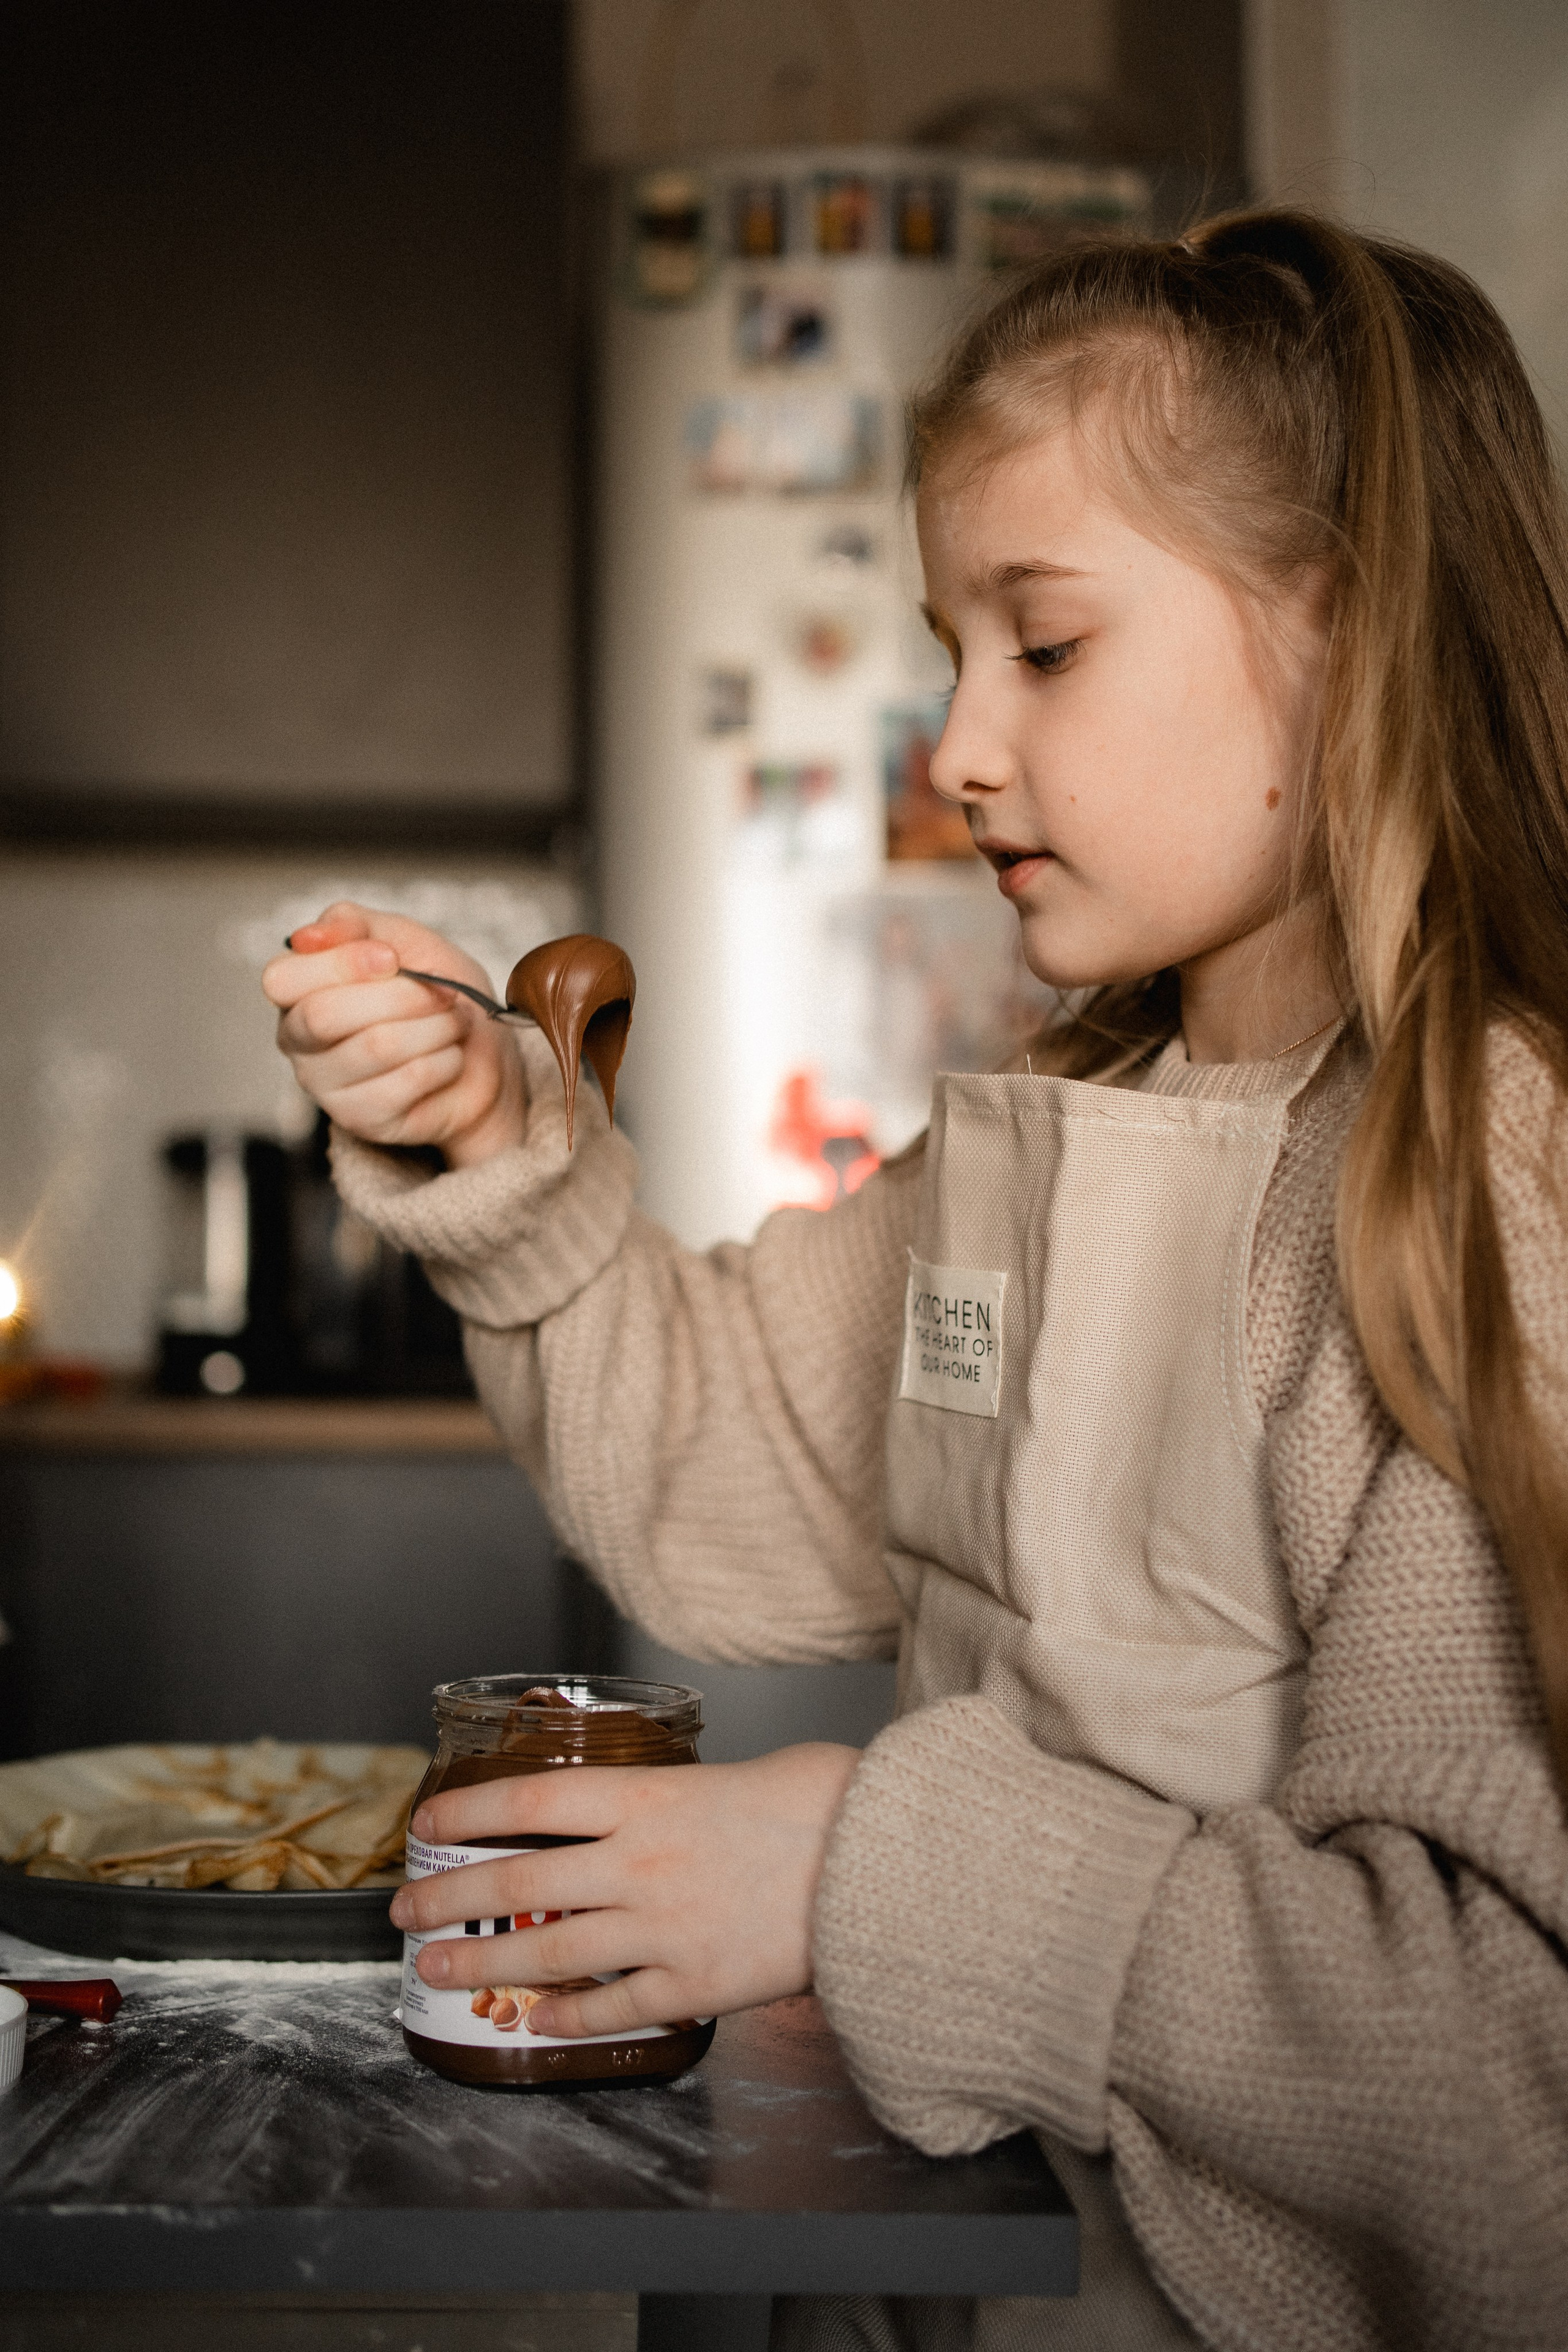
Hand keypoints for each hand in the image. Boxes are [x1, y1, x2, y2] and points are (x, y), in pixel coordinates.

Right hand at [261, 902, 525, 1167]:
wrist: (481, 1057)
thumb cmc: (438, 995)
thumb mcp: (405, 940)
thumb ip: (355, 924)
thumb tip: (309, 935)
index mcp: (297, 991)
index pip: (283, 979)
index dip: (341, 964)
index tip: (392, 958)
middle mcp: (299, 1040)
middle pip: (325, 1014)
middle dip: (400, 996)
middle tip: (441, 993)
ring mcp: (326, 1086)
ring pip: (376, 1046)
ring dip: (434, 1028)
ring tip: (452, 1024)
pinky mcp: (361, 1119)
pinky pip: (406, 1081)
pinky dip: (444, 1061)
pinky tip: (448, 1058)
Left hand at [389, 1744, 860, 2036]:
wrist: (882, 1864)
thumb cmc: (824, 1804)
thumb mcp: (744, 1771)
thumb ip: (684, 1795)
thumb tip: (658, 1809)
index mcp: (650, 1796)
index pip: (531, 1801)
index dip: (468, 1814)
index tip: (427, 1826)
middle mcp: (639, 1862)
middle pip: (518, 1882)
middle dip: (450, 1900)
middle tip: (404, 1913)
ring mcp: (662, 1927)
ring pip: (546, 1951)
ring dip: (480, 1964)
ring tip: (433, 1972)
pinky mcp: (693, 1984)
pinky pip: (610, 2005)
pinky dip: (564, 2015)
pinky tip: (535, 2020)